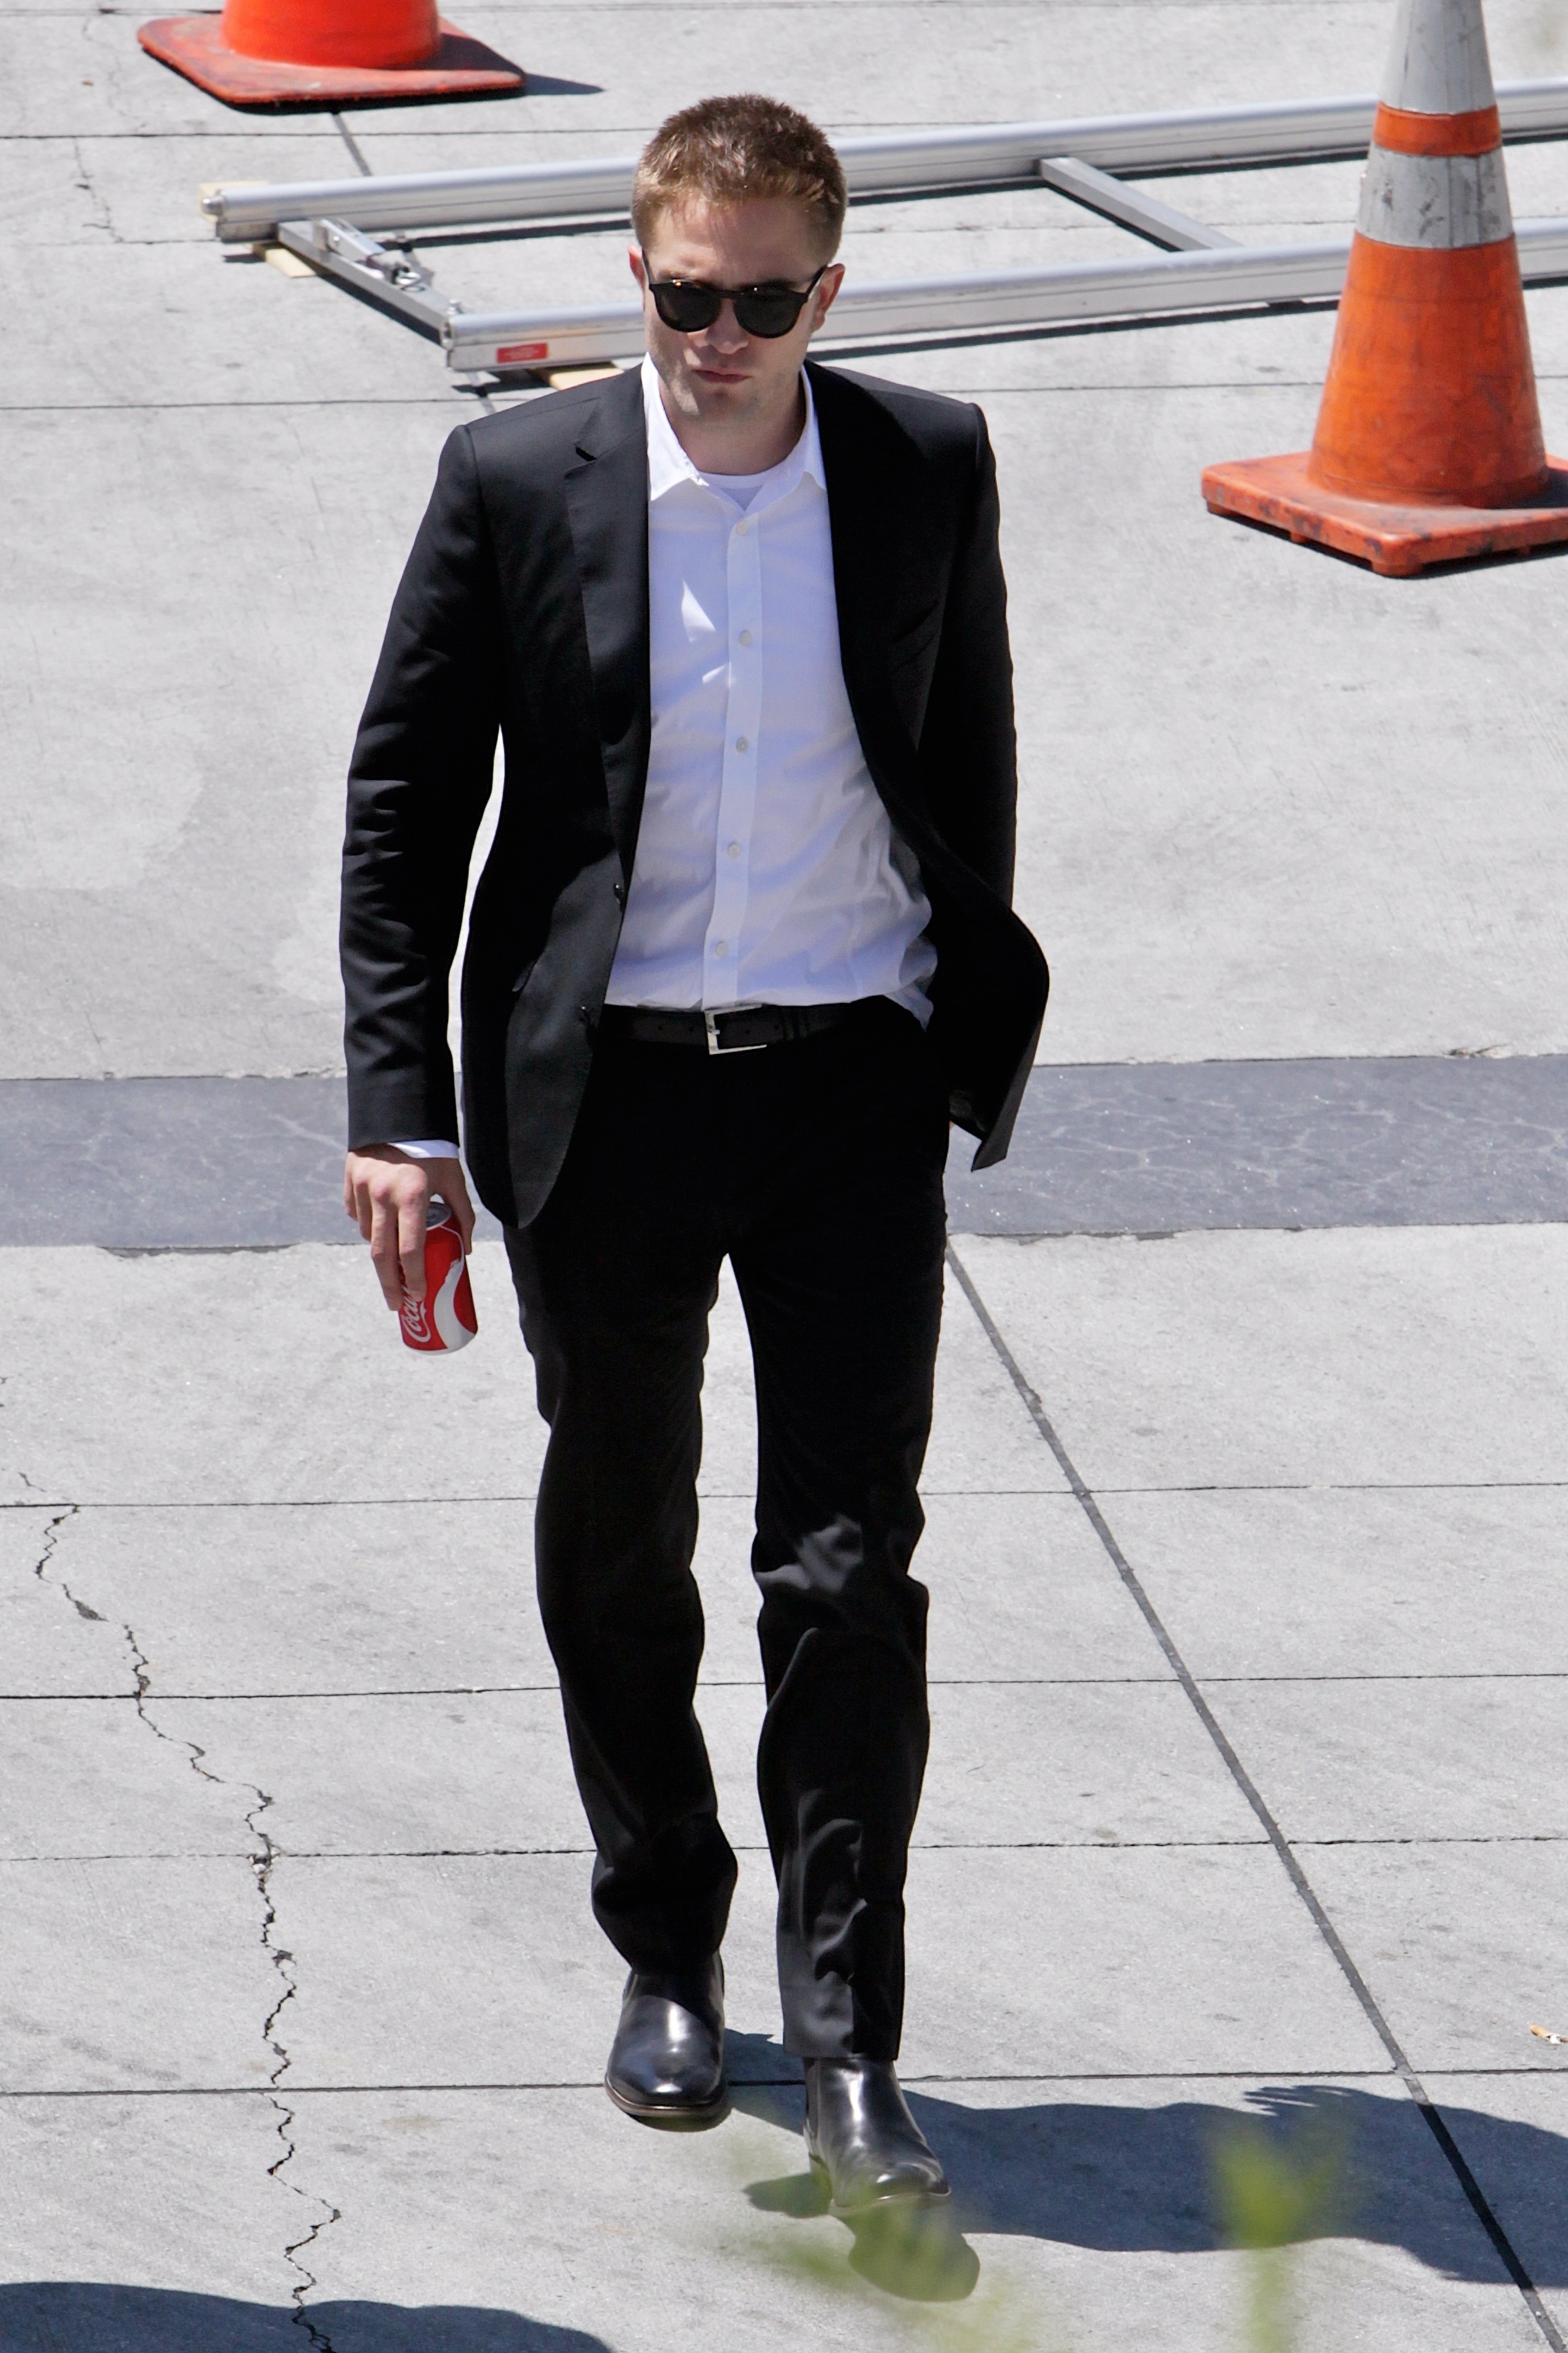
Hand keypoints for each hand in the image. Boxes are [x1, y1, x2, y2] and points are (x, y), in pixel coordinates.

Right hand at [343, 1146, 475, 1310]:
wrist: (400, 1112)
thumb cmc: (434, 1149)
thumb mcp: (454, 1180)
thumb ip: (462, 1214)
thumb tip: (464, 1250)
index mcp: (413, 1196)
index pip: (410, 1250)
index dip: (413, 1278)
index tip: (417, 1295)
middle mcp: (384, 1194)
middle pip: (381, 1255)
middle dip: (389, 1284)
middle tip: (396, 1304)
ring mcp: (362, 1188)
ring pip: (368, 1235)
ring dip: (381, 1252)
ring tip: (395, 1260)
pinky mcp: (349, 1181)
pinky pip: (357, 1216)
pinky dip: (368, 1227)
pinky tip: (381, 1227)